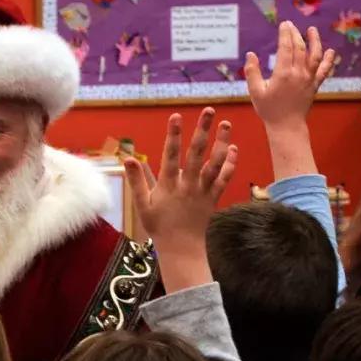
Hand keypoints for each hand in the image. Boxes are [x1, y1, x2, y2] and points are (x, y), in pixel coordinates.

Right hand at [124, 110, 236, 290]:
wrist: (181, 248)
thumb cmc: (158, 226)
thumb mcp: (141, 205)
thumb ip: (136, 181)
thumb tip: (127, 159)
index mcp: (169, 185)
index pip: (171, 154)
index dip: (173, 135)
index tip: (176, 116)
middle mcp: (188, 185)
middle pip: (197, 153)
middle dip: (203, 131)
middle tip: (209, 111)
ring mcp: (203, 191)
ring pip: (215, 163)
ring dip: (222, 142)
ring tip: (226, 124)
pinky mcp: (214, 198)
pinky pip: (224, 178)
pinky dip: (230, 163)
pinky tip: (233, 149)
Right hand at [245, 21, 334, 130]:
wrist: (286, 125)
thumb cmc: (269, 109)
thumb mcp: (255, 91)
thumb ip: (252, 72)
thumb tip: (251, 54)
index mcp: (283, 74)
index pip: (286, 48)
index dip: (285, 34)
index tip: (284, 24)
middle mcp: (298, 73)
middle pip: (300, 48)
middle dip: (296, 34)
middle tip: (291, 24)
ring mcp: (309, 79)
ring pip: (315, 55)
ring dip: (314, 41)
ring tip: (312, 30)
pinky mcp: (314, 85)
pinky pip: (324, 70)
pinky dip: (328, 60)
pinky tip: (330, 51)